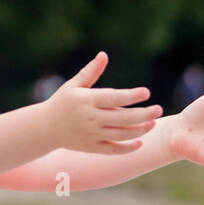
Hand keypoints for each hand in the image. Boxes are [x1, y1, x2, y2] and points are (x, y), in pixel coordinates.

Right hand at [43, 51, 161, 154]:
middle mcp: (90, 118)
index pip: (113, 98)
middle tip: (158, 109)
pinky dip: (127, 148)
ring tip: (152, 123)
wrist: (44, 128)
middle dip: (143, 115)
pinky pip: (113, 149)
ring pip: (121, 134)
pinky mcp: (92, 147)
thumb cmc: (62, 102)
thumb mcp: (73, 85)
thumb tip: (103, 55)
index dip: (131, 96)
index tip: (146, 92)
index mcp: (87, 101)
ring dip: (139, 130)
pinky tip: (140, 142)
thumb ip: (90, 72)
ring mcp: (91, 134)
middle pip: (122, 118)